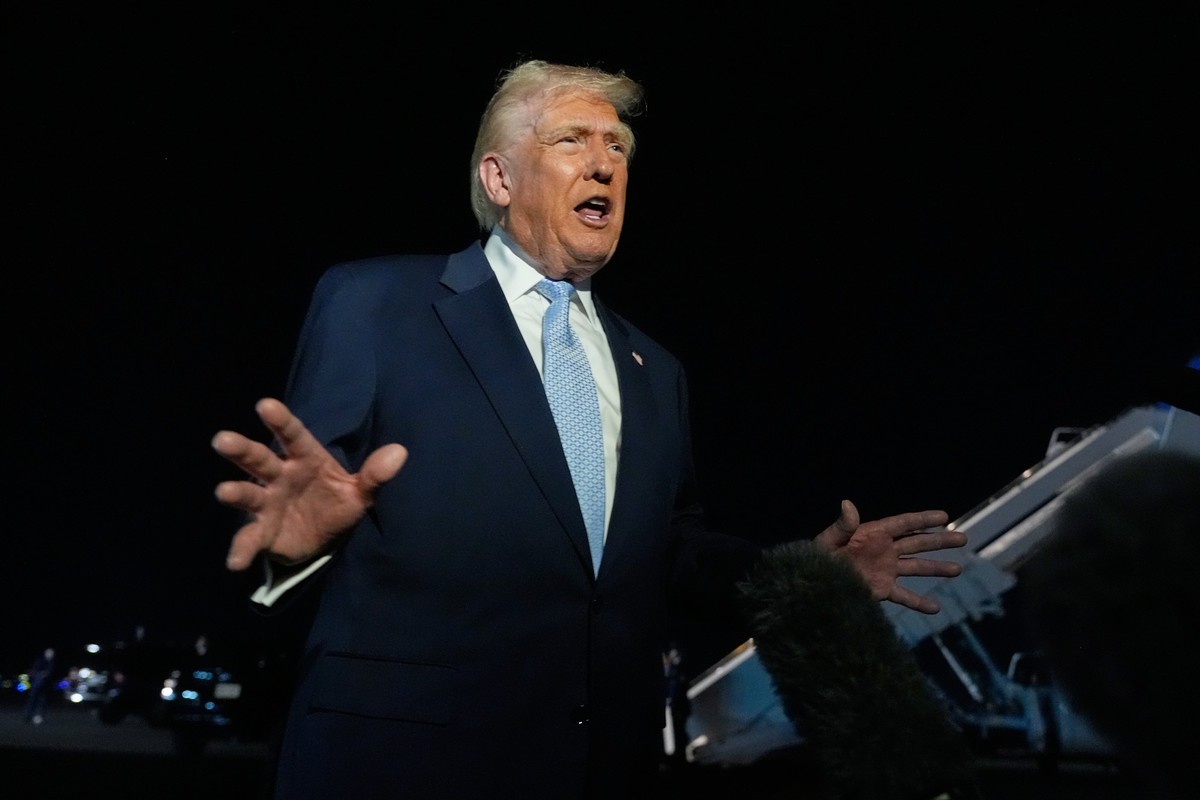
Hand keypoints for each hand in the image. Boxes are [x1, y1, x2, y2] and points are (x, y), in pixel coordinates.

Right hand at [211, 397, 407, 570]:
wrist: (325, 539)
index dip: (280, 421)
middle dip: (242, 449)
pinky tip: (235, 562)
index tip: (265, 405)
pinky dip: (241, 549)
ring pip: (248, 494)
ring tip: (224, 491)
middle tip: (222, 439)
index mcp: (305, 459)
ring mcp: (268, 503)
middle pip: (260, 459)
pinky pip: (250, 539)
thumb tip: (400, 451)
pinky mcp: (263, 532)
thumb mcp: (359, 491)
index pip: (293, 436)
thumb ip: (375, 474)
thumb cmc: (336, 502)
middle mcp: (281, 477)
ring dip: (236, 492)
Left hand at [813, 499, 966, 613]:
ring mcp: (885, 570)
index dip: (923, 519)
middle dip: (940, 541)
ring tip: (958, 570)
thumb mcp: (828, 541)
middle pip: (917, 543)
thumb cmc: (817, 558)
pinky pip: (904, 596)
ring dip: (936, 568)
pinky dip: (918, 602)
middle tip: (963, 538)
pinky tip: (935, 608)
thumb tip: (847, 503)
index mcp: (873, 534)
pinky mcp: (882, 589)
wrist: (814, 584)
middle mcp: (884, 550)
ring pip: (916, 568)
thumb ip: (842, 526)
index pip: (903, 524)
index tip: (944, 515)